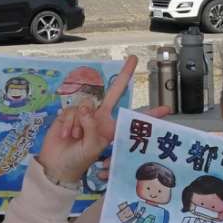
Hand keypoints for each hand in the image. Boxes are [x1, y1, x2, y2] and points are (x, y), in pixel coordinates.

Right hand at [35, 55, 165, 187]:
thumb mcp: (91, 147)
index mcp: (110, 128)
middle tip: (134, 58)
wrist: (56, 164)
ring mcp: (85, 114)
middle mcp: (100, 117)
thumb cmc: (77, 160)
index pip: (133, 119)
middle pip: (114, 91)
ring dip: (78, 125)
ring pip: (85, 107)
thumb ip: (91, 126)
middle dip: (125, 74)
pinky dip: (67, 124)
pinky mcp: (70, 113)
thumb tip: (87, 106)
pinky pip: (71, 111)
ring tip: (74, 138)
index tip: (166, 110)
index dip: (148, 115)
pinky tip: (65, 135)